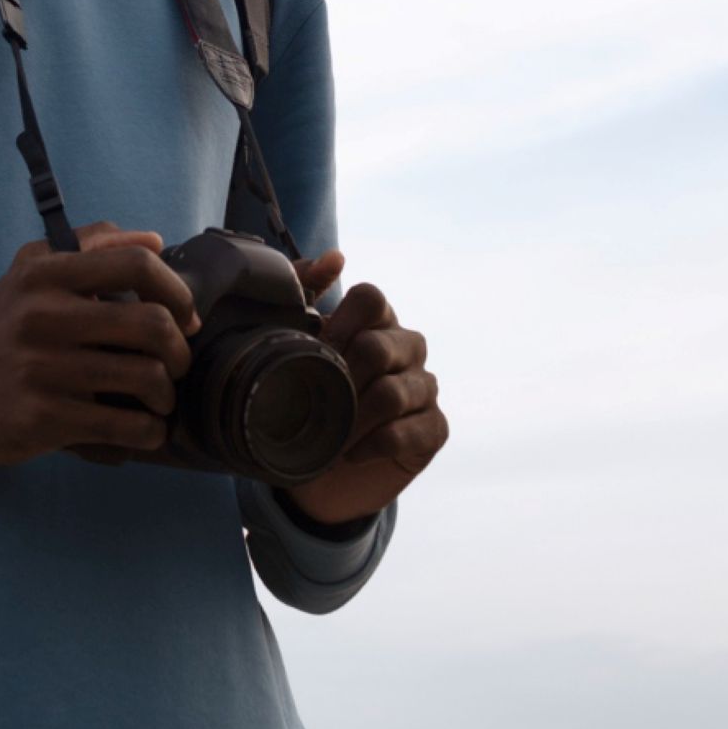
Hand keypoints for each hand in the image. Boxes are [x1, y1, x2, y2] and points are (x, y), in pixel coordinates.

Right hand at [0, 220, 199, 465]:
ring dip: (166, 395)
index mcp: (47, 274)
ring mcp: (41, 368)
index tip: (185, 315)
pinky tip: (143, 429)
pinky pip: (124, 426)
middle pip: (152, 324)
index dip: (177, 290)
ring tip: (159, 398)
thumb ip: (91, 245)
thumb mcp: (32, 271)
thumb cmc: (3, 328)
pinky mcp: (42, 418)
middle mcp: (43, 315)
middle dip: (180, 350)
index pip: (136, 264)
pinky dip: (148, 431)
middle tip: (177, 363)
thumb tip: (155, 239)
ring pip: (145, 378)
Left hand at [279, 270, 445, 527]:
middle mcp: (407, 347)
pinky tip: (351, 454)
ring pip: (392, 393)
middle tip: (314, 402)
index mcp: (376, 320)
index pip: (370, 298)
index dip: (340, 323)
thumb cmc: (308, 400)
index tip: (314, 353)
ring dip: (351, 420)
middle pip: (379, 346)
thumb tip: (335, 258)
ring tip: (327, 436)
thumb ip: (303, 293)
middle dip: (340, 380)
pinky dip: (371, 445)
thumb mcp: (294, 347)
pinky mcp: (434, 429)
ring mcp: (425, 388)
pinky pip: (406, 432)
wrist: (320, 470)